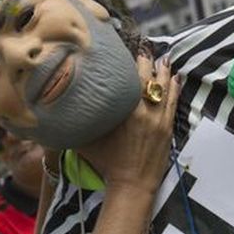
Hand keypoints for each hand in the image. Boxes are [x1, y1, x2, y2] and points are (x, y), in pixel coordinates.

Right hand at [76, 53, 179, 192]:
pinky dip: (175, 89)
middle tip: (148, 47)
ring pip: (165, 88)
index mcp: (126, 110)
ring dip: (165, 72)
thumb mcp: (86, 142)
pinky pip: (173, 103)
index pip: (132, 78)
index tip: (132, 48)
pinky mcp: (167, 130)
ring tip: (165, 58)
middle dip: (149, 61)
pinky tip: (176, 78)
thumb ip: (77, 123)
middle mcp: (145, 111)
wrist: (131, 186)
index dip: (134, 61)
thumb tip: (57, 110)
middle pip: (150, 79)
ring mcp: (159, 120)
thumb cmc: (107, 165)